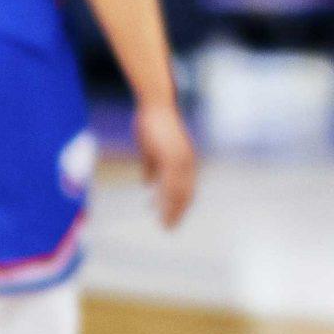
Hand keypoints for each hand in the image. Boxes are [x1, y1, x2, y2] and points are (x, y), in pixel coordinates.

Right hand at [135, 102, 197, 229]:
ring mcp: (182, 161)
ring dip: (172, 211)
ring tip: (165, 225)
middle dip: (176, 212)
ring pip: (179, 193)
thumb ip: (151, 167)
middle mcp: (187, 163)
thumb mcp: (150, 149)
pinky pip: (170, 184)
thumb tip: (146, 183)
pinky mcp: (173, 158)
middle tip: (168, 228)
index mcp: (184, 160)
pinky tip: (159, 208)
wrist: (156, 105)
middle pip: (185, 195)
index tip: (170, 217)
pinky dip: (166, 199)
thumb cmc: (152, 123)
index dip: (178, 204)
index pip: (185, 188)